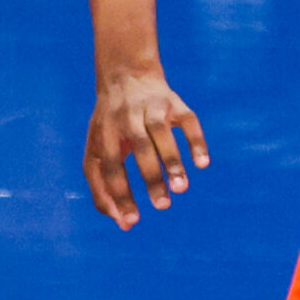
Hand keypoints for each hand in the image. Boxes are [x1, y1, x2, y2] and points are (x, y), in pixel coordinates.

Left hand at [85, 65, 208, 228]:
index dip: (120, 194)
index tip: (133, 221)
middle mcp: (127, 118)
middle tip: (163, 206)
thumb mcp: (97, 152)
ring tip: (182, 189)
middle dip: (150, 178)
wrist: (126, 75)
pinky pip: (188, 122)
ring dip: (173, 161)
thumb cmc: (110, 126)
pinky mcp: (176, 104)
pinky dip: (196, 141)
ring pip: (163, 135)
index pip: (112, 167)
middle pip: (139, 149)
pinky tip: (202, 164)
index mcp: (104, 133)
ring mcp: (153, 109)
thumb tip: (123, 224)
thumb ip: (103, 188)